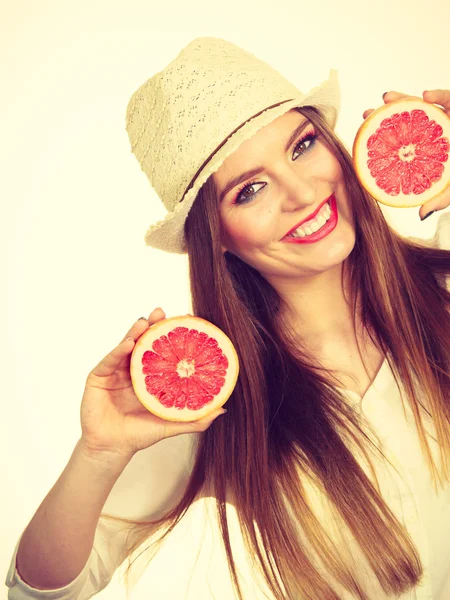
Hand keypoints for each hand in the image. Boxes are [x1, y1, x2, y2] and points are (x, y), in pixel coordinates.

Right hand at [80, 308, 225, 460]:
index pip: (161, 351)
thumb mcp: (170, 423)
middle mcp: (132, 370)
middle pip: (143, 343)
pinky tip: (128, 343)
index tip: (185, 321)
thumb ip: (195, 418)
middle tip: (162, 312)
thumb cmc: (139, 435)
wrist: (111, 449)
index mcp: (149, 377)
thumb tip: (221, 410)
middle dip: (152, 326)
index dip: (171, 336)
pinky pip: (109, 361)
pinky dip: (118, 351)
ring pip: (125, 347)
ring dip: (135, 332)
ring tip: (146, 321)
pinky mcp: (98, 377)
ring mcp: (114, 371)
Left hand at [362, 90, 449, 218]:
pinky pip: (449, 98)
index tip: (365, 133)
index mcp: (426, 149)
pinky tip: (426, 96)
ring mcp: (445, 118)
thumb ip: (439, 200)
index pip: (401, 140)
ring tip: (387, 99)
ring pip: (422, 105)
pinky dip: (439, 95)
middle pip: (406, 120)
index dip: (382, 136)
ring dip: (404, 99)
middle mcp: (433, 132)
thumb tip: (421, 215)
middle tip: (368, 114)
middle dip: (385, 115)